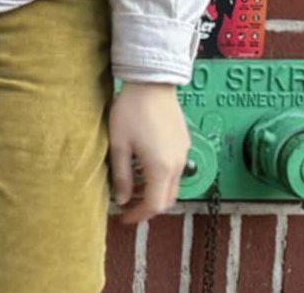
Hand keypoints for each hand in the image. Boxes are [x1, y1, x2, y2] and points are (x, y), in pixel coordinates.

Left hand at [108, 82, 188, 224]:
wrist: (152, 84)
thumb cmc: (130, 112)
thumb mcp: (119, 144)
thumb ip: (122, 175)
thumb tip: (123, 200)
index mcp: (161, 168)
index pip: (154, 205)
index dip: (139, 215)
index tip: (123, 218)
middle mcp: (178, 166)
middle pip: (167, 199)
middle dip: (148, 207)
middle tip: (128, 207)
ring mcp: (184, 154)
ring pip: (173, 185)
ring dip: (155, 192)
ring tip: (133, 188)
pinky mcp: (184, 144)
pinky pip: (176, 170)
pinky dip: (161, 178)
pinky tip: (144, 168)